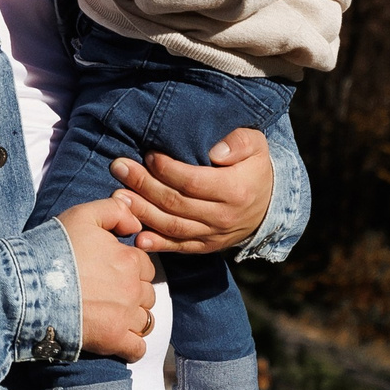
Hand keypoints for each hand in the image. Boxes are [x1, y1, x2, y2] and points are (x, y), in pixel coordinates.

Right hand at [57, 197, 155, 359]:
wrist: (29, 285)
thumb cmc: (53, 250)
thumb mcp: (82, 216)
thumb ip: (114, 211)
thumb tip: (136, 223)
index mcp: (129, 260)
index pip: (145, 267)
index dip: (130, 269)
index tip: (111, 272)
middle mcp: (133, 289)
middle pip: (147, 294)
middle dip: (132, 294)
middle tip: (107, 293)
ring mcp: (124, 316)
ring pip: (145, 321)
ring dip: (132, 319)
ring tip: (109, 316)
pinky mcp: (113, 340)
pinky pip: (137, 349)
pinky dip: (131, 346)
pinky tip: (116, 339)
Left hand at [112, 126, 273, 255]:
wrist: (270, 204)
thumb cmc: (255, 167)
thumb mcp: (256, 145)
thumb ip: (239, 142)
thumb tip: (215, 152)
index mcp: (234, 190)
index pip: (192, 181)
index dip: (167, 169)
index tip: (148, 155)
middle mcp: (223, 216)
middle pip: (175, 203)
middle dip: (144, 185)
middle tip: (119, 168)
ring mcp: (214, 235)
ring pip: (172, 226)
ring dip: (142, 212)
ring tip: (118, 196)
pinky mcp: (206, 246)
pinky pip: (178, 247)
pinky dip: (157, 244)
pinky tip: (137, 237)